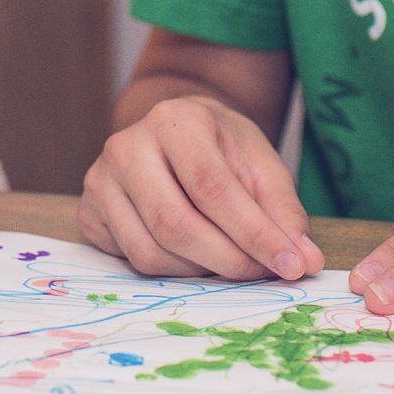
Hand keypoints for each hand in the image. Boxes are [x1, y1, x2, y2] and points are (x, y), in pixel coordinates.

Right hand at [79, 94, 326, 281]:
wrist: (172, 135)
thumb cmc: (220, 148)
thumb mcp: (260, 164)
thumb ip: (284, 211)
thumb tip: (304, 260)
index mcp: (174, 120)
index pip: (213, 188)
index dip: (254, 233)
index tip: (290, 266)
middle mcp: (126, 145)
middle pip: (175, 224)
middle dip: (227, 260)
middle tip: (260, 273)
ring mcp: (100, 179)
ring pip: (151, 251)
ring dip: (200, 270)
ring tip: (227, 259)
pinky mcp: (89, 211)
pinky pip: (131, 260)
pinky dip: (172, 270)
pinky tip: (193, 254)